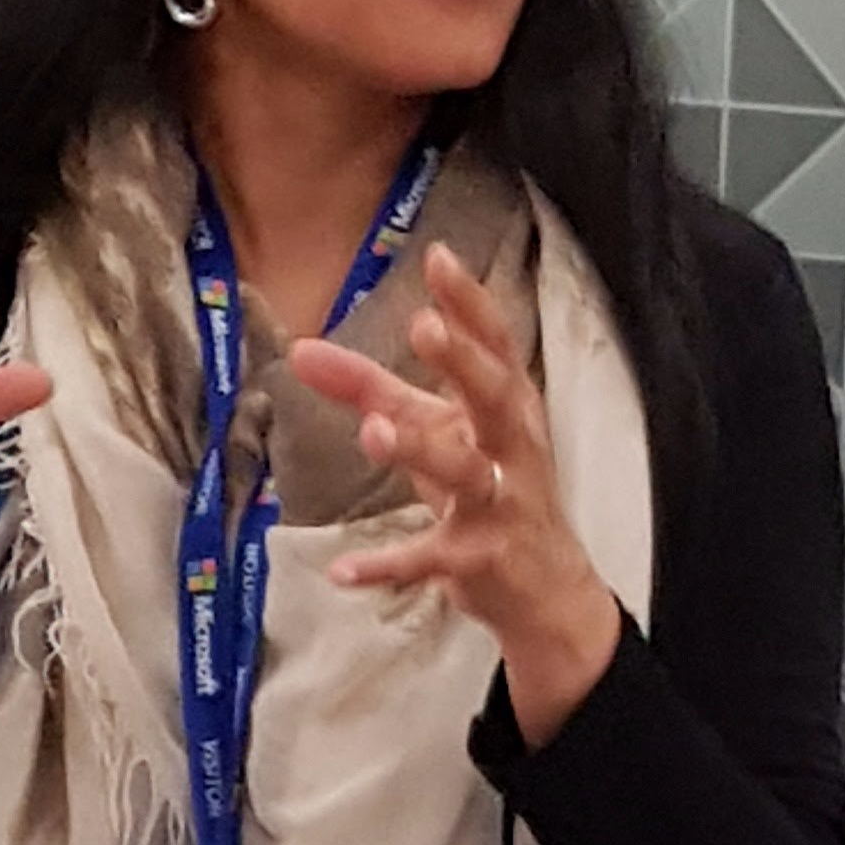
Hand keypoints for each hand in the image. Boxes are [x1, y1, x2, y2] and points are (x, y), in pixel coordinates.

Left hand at [288, 243, 621, 745]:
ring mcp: (500, 505)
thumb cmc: (488, 490)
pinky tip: (341, 572)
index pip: (494, 347)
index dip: (469, 303)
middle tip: (424, 327)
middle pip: (496, 399)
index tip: (439, 256)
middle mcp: (512, 450)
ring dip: (421, 452)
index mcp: (506, 409)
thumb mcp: (432, 432)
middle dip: (464, 364)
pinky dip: (389, 567)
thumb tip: (299, 349)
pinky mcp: (480, 559)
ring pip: (465, 474)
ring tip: (373, 433)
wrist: (545, 588)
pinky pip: (432, 560)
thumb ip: (368, 390)